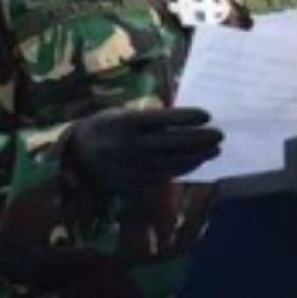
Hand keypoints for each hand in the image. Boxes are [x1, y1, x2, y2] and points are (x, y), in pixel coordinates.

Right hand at [63, 107, 223, 192]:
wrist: (76, 156)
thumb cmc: (104, 127)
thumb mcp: (119, 114)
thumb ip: (147, 117)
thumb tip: (182, 120)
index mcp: (126, 123)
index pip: (163, 119)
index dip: (187, 117)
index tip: (207, 115)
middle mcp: (130, 145)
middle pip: (173, 143)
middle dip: (200, 139)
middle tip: (220, 134)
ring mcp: (133, 166)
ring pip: (173, 162)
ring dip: (198, 156)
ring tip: (215, 149)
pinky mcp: (135, 182)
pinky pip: (167, 176)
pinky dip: (185, 168)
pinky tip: (197, 161)